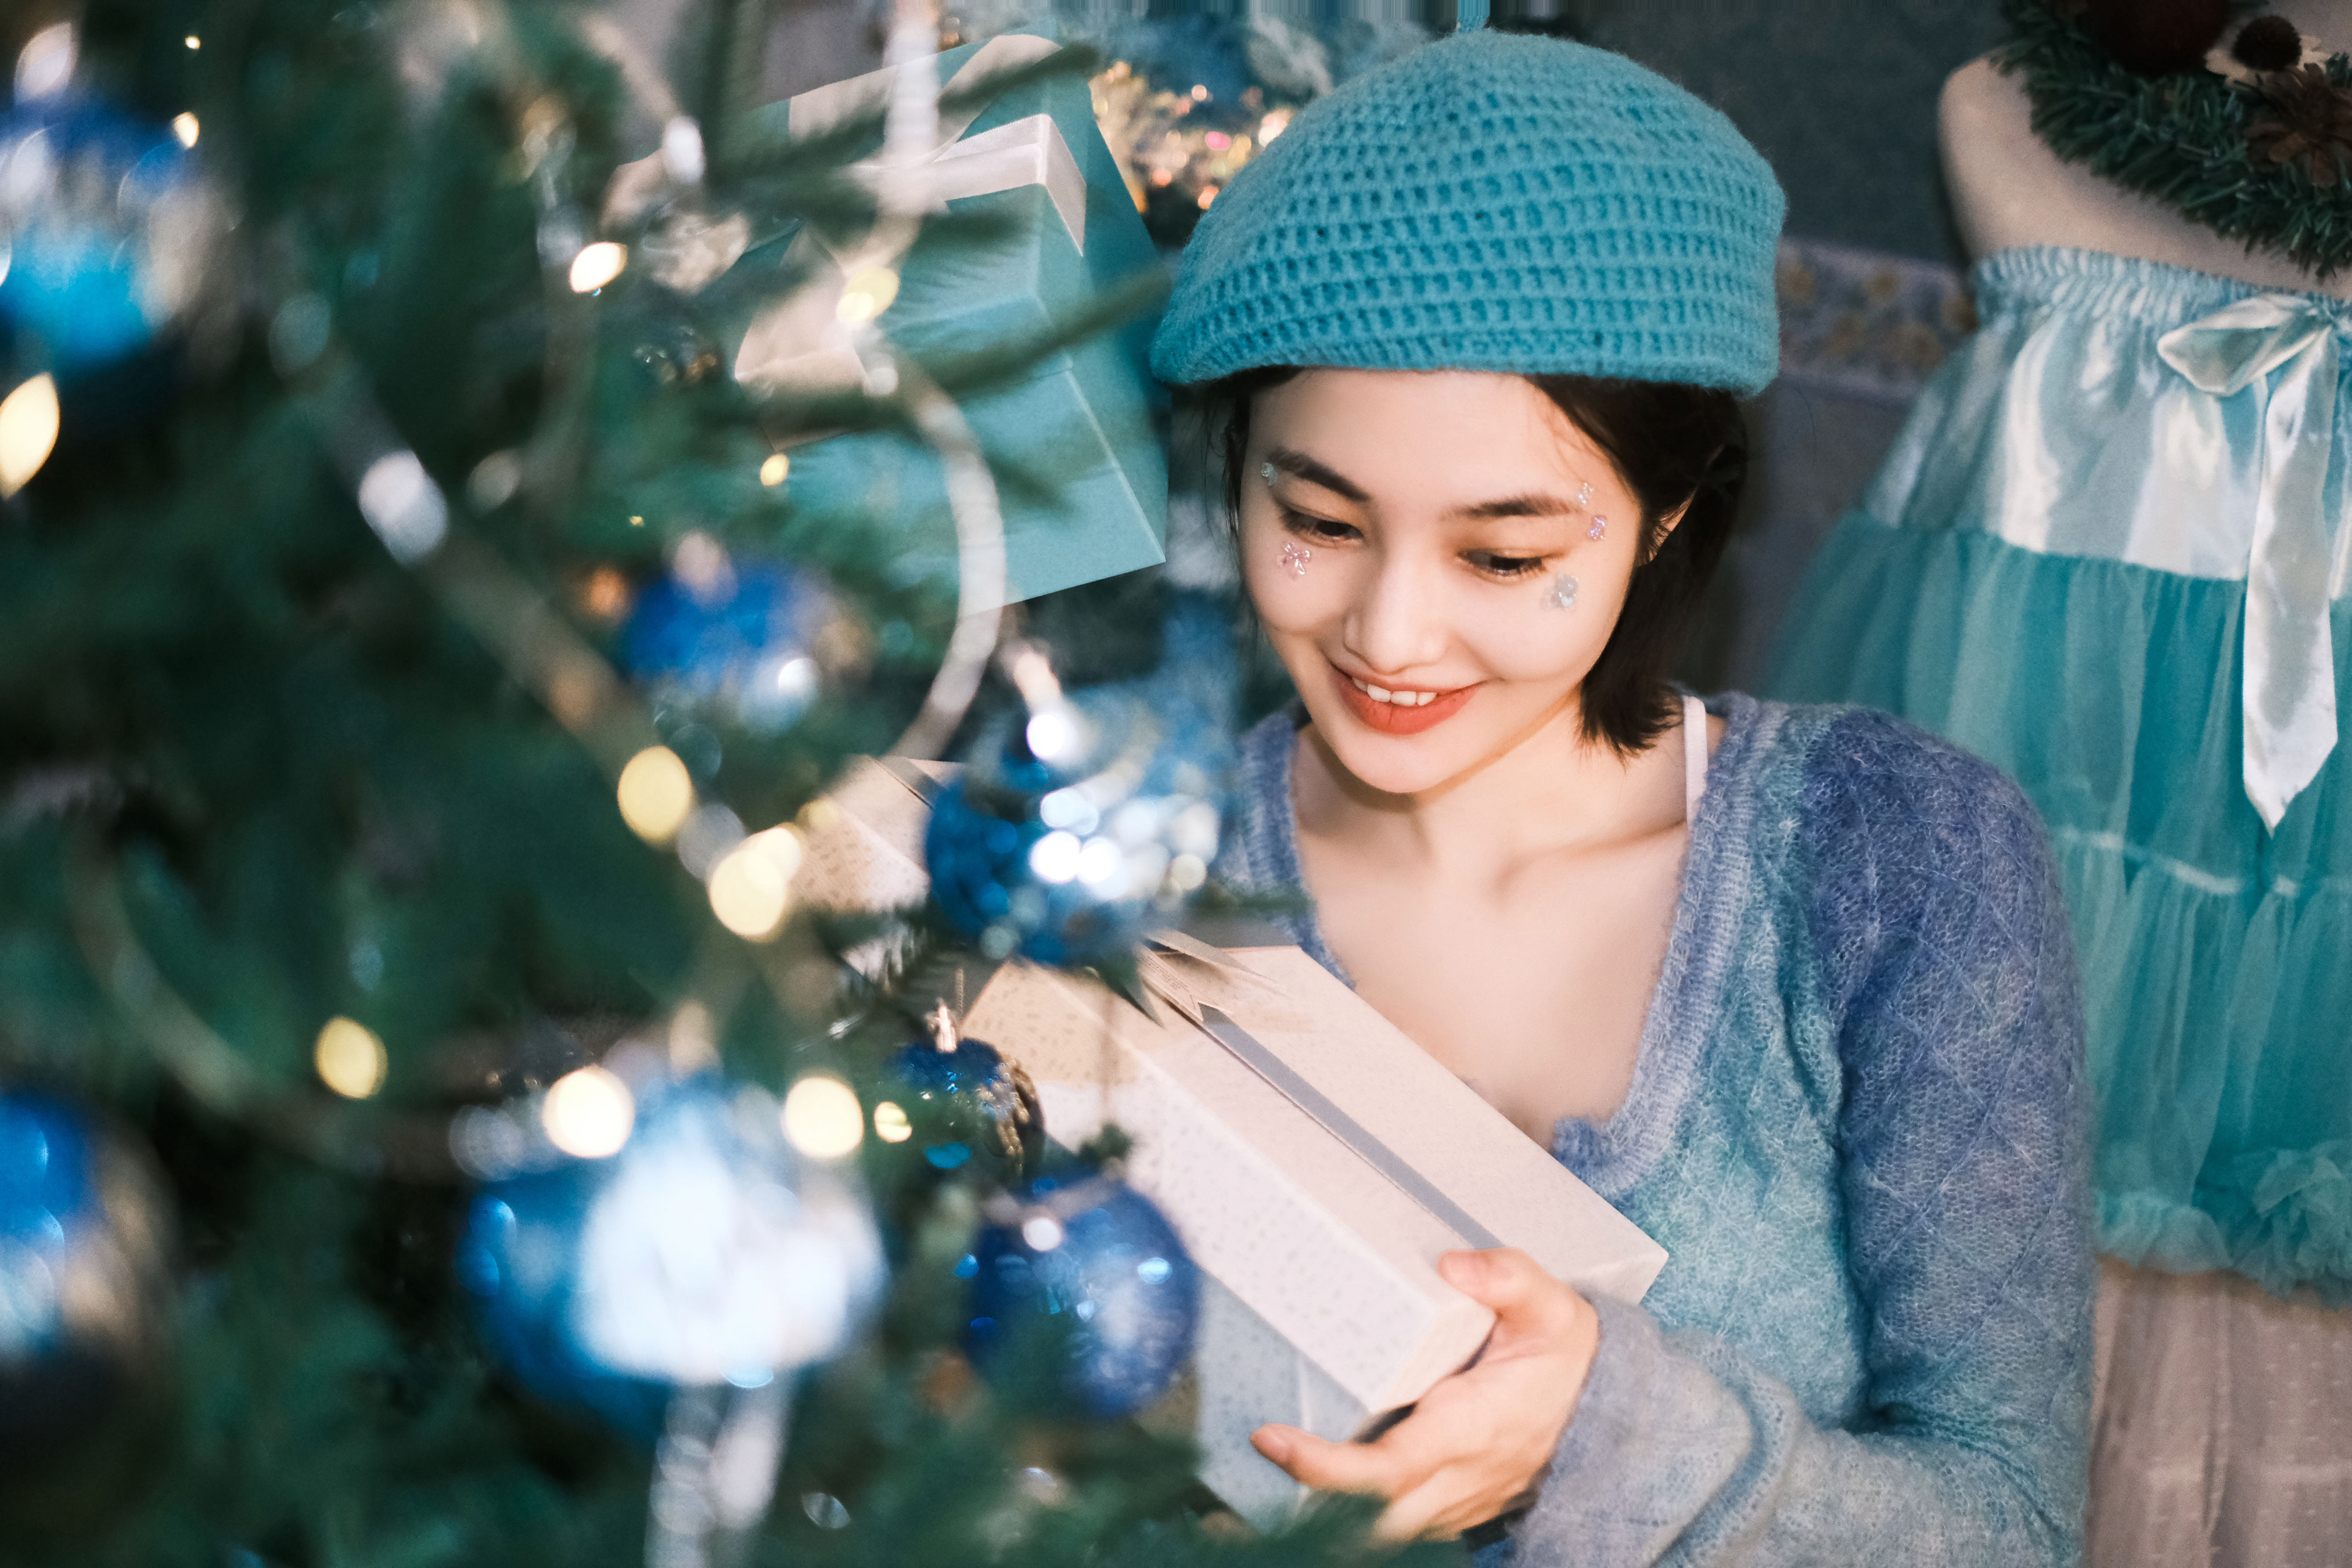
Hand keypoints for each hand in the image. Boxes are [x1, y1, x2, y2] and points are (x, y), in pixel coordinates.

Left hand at [1249, 1248, 1599, 1540]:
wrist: (1611, 1416)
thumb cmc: (1566, 1358)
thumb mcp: (1551, 1306)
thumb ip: (1508, 1277)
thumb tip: (1454, 1265)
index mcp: (1469, 1430)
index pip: (1388, 1469)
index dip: (1325, 1467)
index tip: (1270, 1438)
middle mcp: (1453, 1481)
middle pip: (1365, 1520)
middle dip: (1299, 1508)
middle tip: (1235, 1479)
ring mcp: (1449, 1504)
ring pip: (1373, 1532)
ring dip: (1316, 1516)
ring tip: (1250, 1485)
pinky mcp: (1444, 1508)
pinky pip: (1387, 1526)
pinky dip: (1343, 1515)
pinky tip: (1300, 1487)